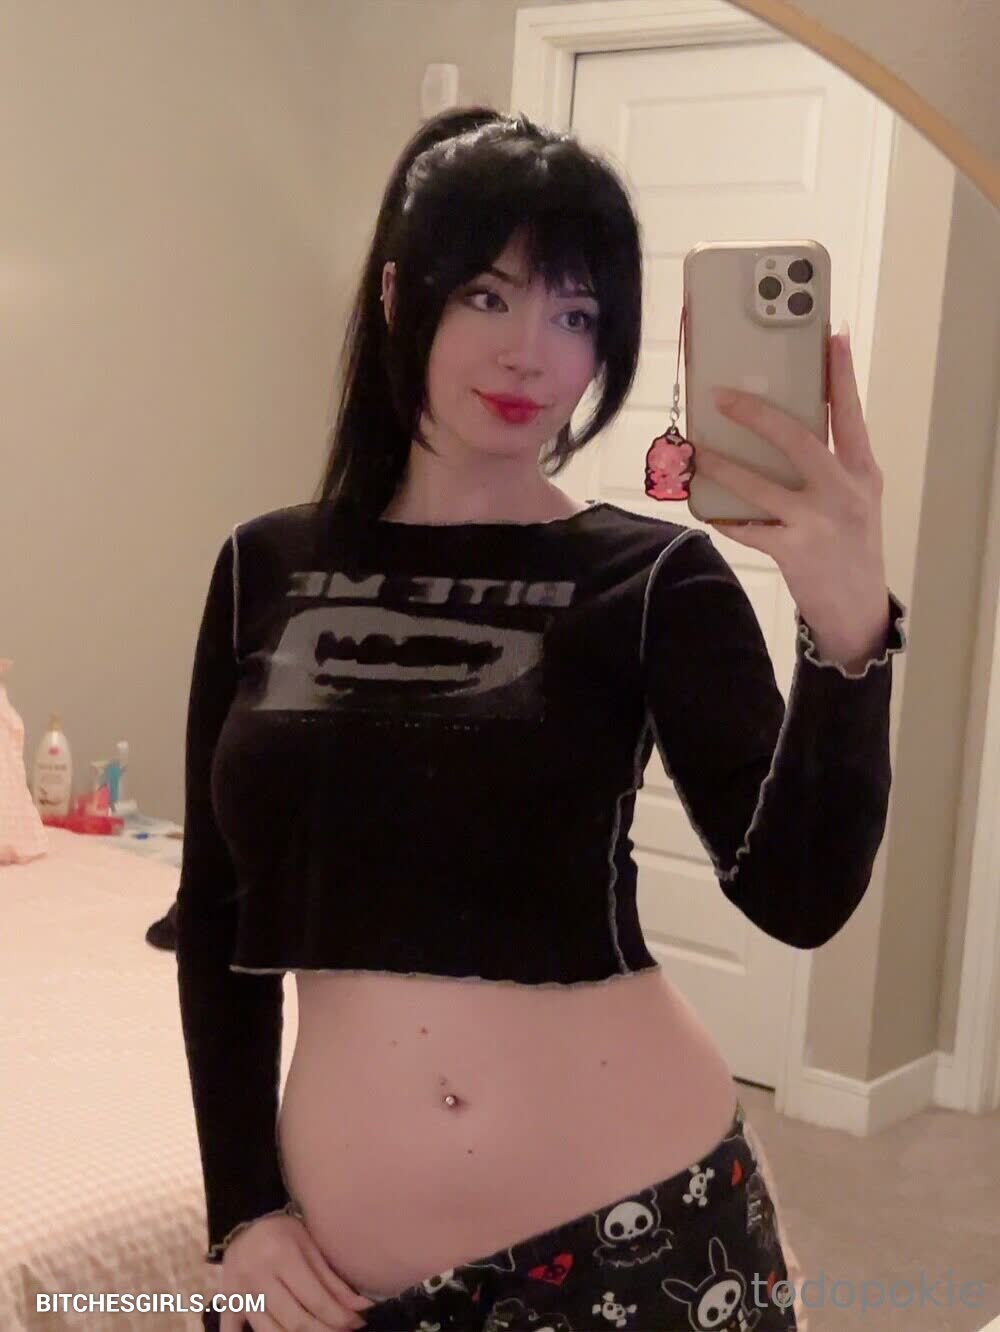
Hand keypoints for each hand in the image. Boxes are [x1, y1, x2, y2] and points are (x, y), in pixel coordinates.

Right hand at [215, 1213, 373, 1331]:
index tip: (358, 1324)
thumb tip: (361, 1308)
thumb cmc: (283, 1233)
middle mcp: (258, 1277)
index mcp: (283, 1256)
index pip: (314, 1298)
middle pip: (294, 1321)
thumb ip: (333, 1280)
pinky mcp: (226, 1304)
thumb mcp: (310, 1245)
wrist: (242, 1224)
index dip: (338, 1317)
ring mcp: (239, 1294)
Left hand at [693, 327, 890, 669]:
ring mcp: (818, 522)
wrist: (858, 609)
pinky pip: (748, 527)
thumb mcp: (857, 498)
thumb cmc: (852, 545)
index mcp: (863, 471)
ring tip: (695, 452)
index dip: (841, 375)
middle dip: (757, 415)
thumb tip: (785, 427)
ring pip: (760, 485)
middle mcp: (844, 491)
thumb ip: (833, 464)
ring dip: (722, 467)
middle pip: (798, 439)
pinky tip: (703, 505)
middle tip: (722, 397)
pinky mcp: (794, 551)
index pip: (851, 414)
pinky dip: (723, 515)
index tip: (830, 337)